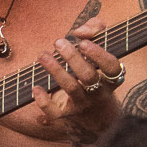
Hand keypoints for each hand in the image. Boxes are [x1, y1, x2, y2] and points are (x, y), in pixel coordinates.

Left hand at [27, 24, 124, 145]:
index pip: (111, 66)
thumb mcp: (101, 49)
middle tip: (59, 42)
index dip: (98, 54)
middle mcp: (99, 92)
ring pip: (71, 88)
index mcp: (111, 77)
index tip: (83, 42)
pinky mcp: (67, 115)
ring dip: (56, 70)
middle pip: (88, 76)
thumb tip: (80, 31)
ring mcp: (83, 105)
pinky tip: (36, 87)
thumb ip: (95, 30)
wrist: (96, 115)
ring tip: (43, 55)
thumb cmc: (96, 71)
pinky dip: (43, 101)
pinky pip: (54, 111)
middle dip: (72, 58)